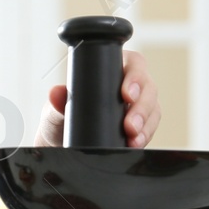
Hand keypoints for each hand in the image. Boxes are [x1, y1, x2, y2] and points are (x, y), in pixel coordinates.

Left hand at [34, 49, 161, 147]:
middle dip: (142, 108)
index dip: (135, 77)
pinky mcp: (141, 126)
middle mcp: (130, 84)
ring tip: (133, 139)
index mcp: (113, 69)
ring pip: (153, 110)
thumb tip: (55, 93)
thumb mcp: (56, 109)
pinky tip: (136, 144)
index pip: (134, 64)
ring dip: (145, 126)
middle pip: (148, 89)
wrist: (61, 144)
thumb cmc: (62, 118)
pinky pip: (150, 128)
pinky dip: (145, 137)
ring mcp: (138, 105)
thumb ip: (57, 101)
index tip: (126, 94)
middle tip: (130, 126)